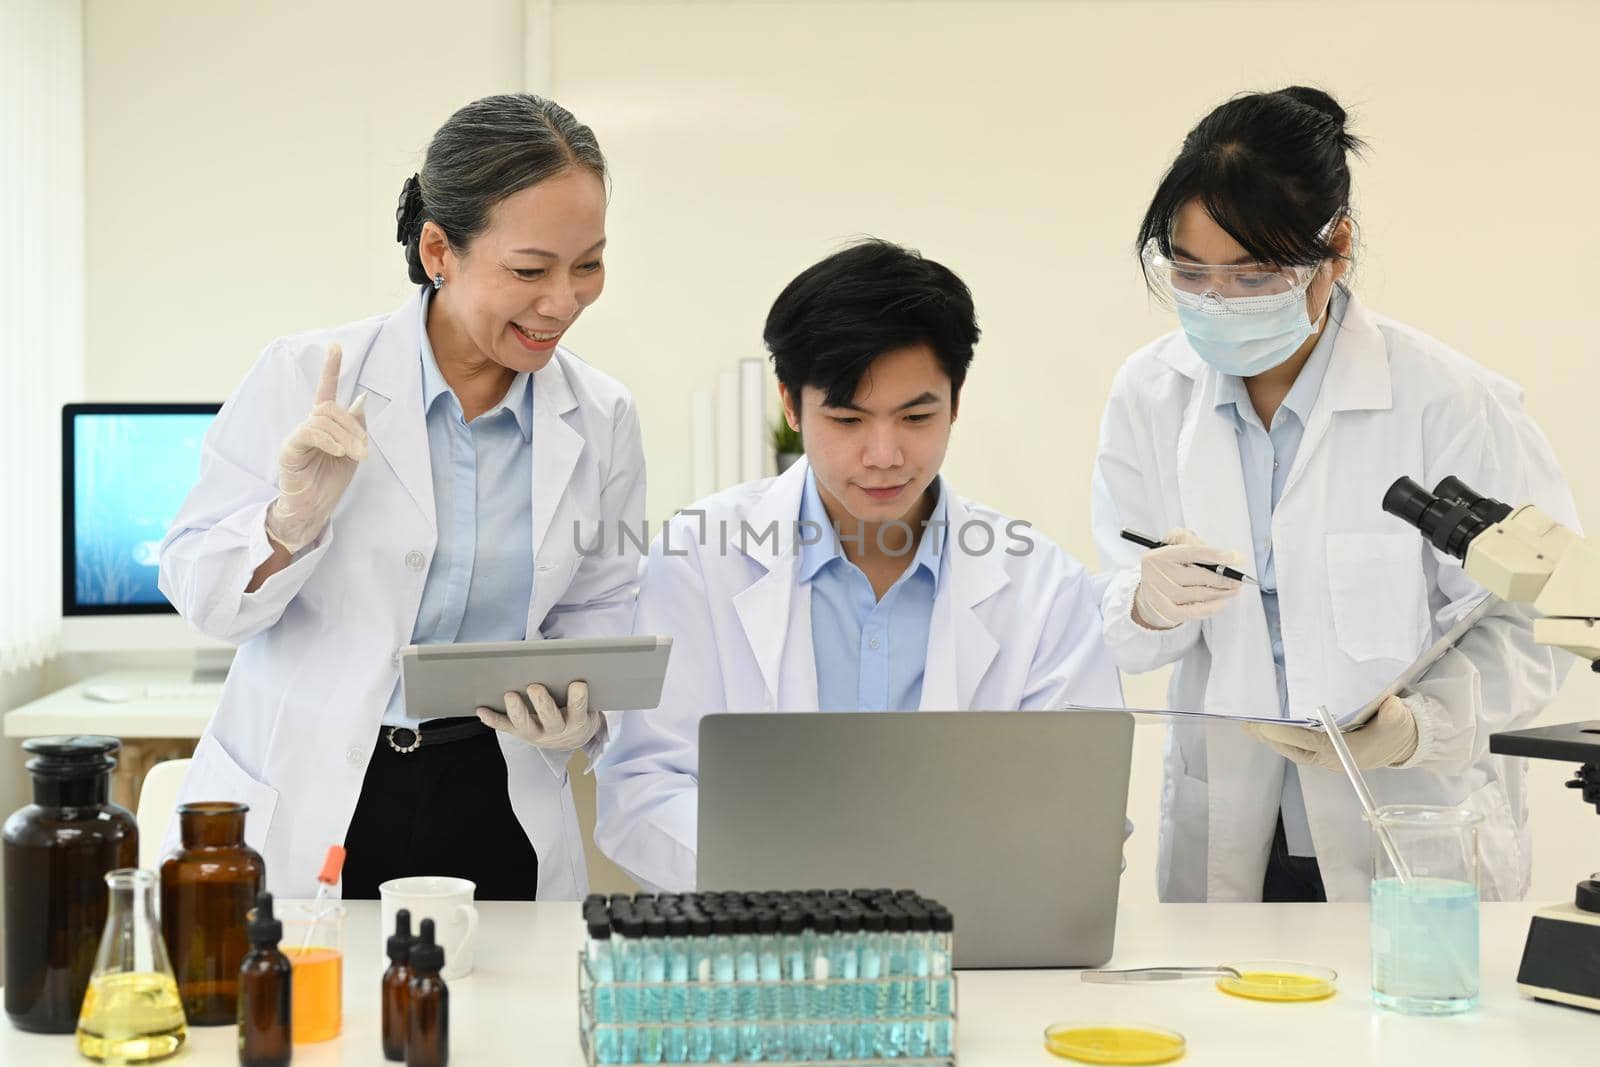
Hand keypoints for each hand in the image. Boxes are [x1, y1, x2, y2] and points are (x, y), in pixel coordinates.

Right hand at [264, 344, 368, 552]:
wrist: (314, 509)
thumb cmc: (330, 481)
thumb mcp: (353, 452)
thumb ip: (356, 426)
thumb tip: (360, 399)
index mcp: (324, 425)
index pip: (326, 391)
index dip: (331, 368)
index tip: (336, 346)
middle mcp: (309, 426)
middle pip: (330, 407)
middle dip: (352, 426)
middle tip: (364, 449)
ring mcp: (298, 436)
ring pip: (323, 419)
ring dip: (346, 437)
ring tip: (356, 456)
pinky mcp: (290, 449)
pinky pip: (310, 433)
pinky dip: (329, 440)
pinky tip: (338, 452)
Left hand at [477, 681, 598, 750]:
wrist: (572, 738)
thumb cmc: (576, 711)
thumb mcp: (587, 703)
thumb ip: (578, 690)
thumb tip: (570, 664)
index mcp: (578, 721)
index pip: (579, 709)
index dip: (578, 698)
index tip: (577, 683)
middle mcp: (557, 730)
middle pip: (551, 719)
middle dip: (542, 703)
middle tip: (534, 687)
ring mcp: (537, 734)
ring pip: (525, 725)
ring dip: (517, 710)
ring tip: (510, 695)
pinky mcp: (520, 734)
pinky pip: (505, 727)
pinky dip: (493, 719)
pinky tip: (482, 710)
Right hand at [1132, 528, 1244, 629]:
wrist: (1147, 592)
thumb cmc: (1166, 565)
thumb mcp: (1172, 545)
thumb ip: (1192, 541)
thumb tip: (1222, 554)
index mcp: (1160, 554)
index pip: (1193, 553)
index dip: (1217, 555)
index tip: (1237, 558)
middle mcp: (1158, 574)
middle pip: (1200, 576)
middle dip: (1225, 578)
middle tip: (1239, 580)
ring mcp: (1161, 594)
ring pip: (1200, 594)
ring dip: (1222, 593)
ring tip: (1234, 590)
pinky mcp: (1166, 612)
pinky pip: (1196, 611)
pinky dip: (1212, 607)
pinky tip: (1222, 602)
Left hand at [1243, 695, 1420, 770]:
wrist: (1405, 742)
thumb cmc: (1399, 728)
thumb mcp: (1400, 718)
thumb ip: (1394, 713)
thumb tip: (1390, 705)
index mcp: (1347, 751)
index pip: (1312, 742)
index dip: (1288, 734)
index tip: (1265, 726)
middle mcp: (1333, 758)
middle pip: (1296, 748)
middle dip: (1271, 737)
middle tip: (1248, 724)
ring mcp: (1328, 757)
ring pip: (1294, 750)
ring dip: (1272, 740)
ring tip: (1250, 727)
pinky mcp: (1325, 753)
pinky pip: (1299, 749)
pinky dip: (1281, 741)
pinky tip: (1268, 731)